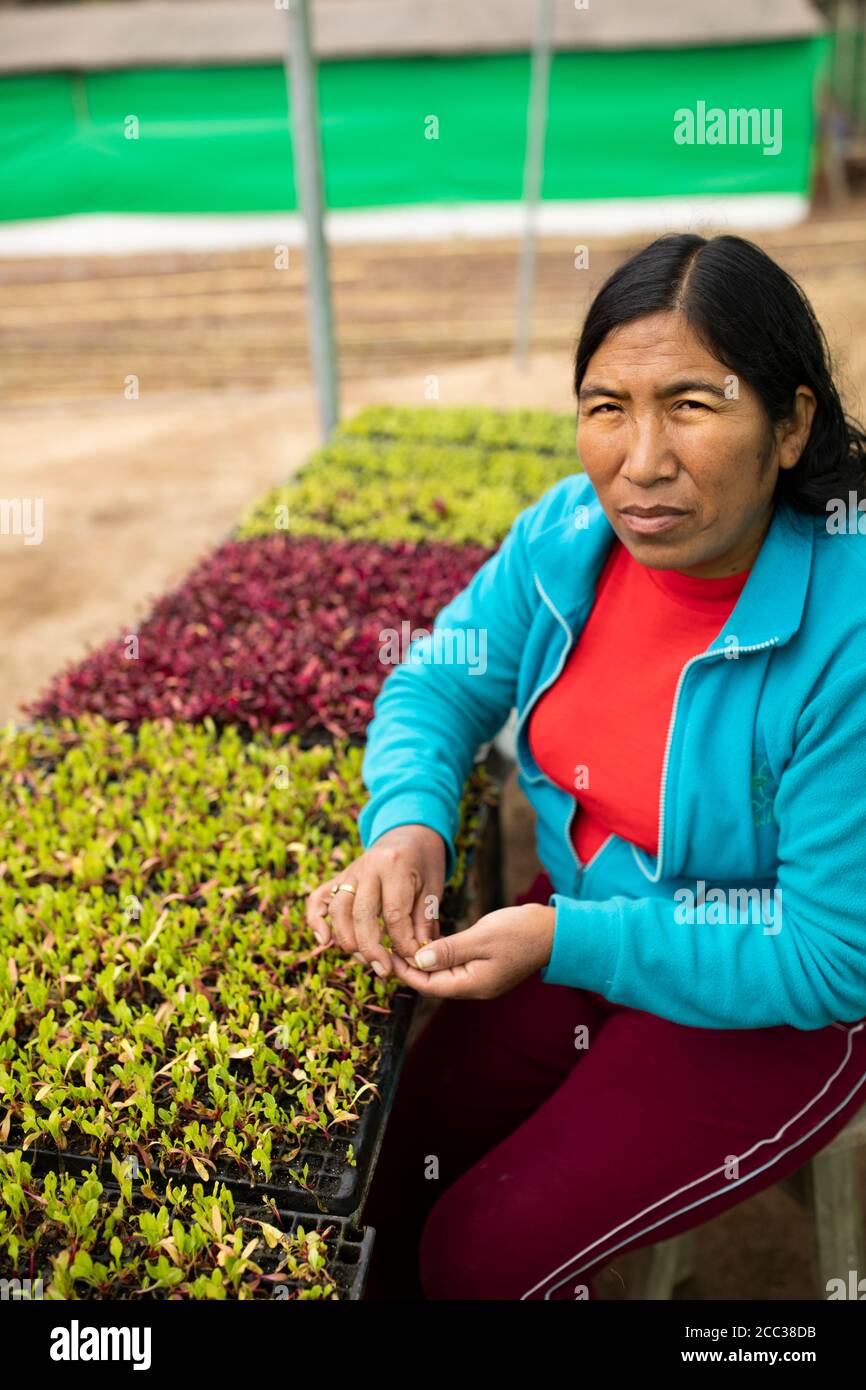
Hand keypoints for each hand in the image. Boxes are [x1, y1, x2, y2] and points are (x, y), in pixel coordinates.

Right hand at [305, 824, 445, 978]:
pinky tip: (324, 941)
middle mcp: (368, 867)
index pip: (394, 914)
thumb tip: (416, 958)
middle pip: (361, 914)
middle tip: (384, 971)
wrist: (410, 831)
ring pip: (338, 910)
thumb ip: (423, 922)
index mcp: (395, 866)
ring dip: (348, 941)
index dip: (402, 943)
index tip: (412, 960)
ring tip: (366, 961)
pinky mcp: (339, 877)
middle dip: (371, 948)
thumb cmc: (425, 862)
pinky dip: (316, 921)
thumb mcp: (433, 888)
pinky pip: (319, 899)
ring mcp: (349, 871)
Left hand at [388, 903, 555, 999]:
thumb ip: (450, 949)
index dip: (406, 971)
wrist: (555, 931)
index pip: (429, 985)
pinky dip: (440, 956)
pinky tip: (429, 942)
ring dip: (424, 961)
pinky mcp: (486, 967)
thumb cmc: (521, 931)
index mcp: (474, 985)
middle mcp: (475, 987)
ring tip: (403, 944)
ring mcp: (481, 979)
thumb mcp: (482, 937)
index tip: (388, 954)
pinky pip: (455, 965)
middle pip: (433, 983)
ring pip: (443, 974)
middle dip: (410, 968)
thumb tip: (419, 960)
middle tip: (388, 947)